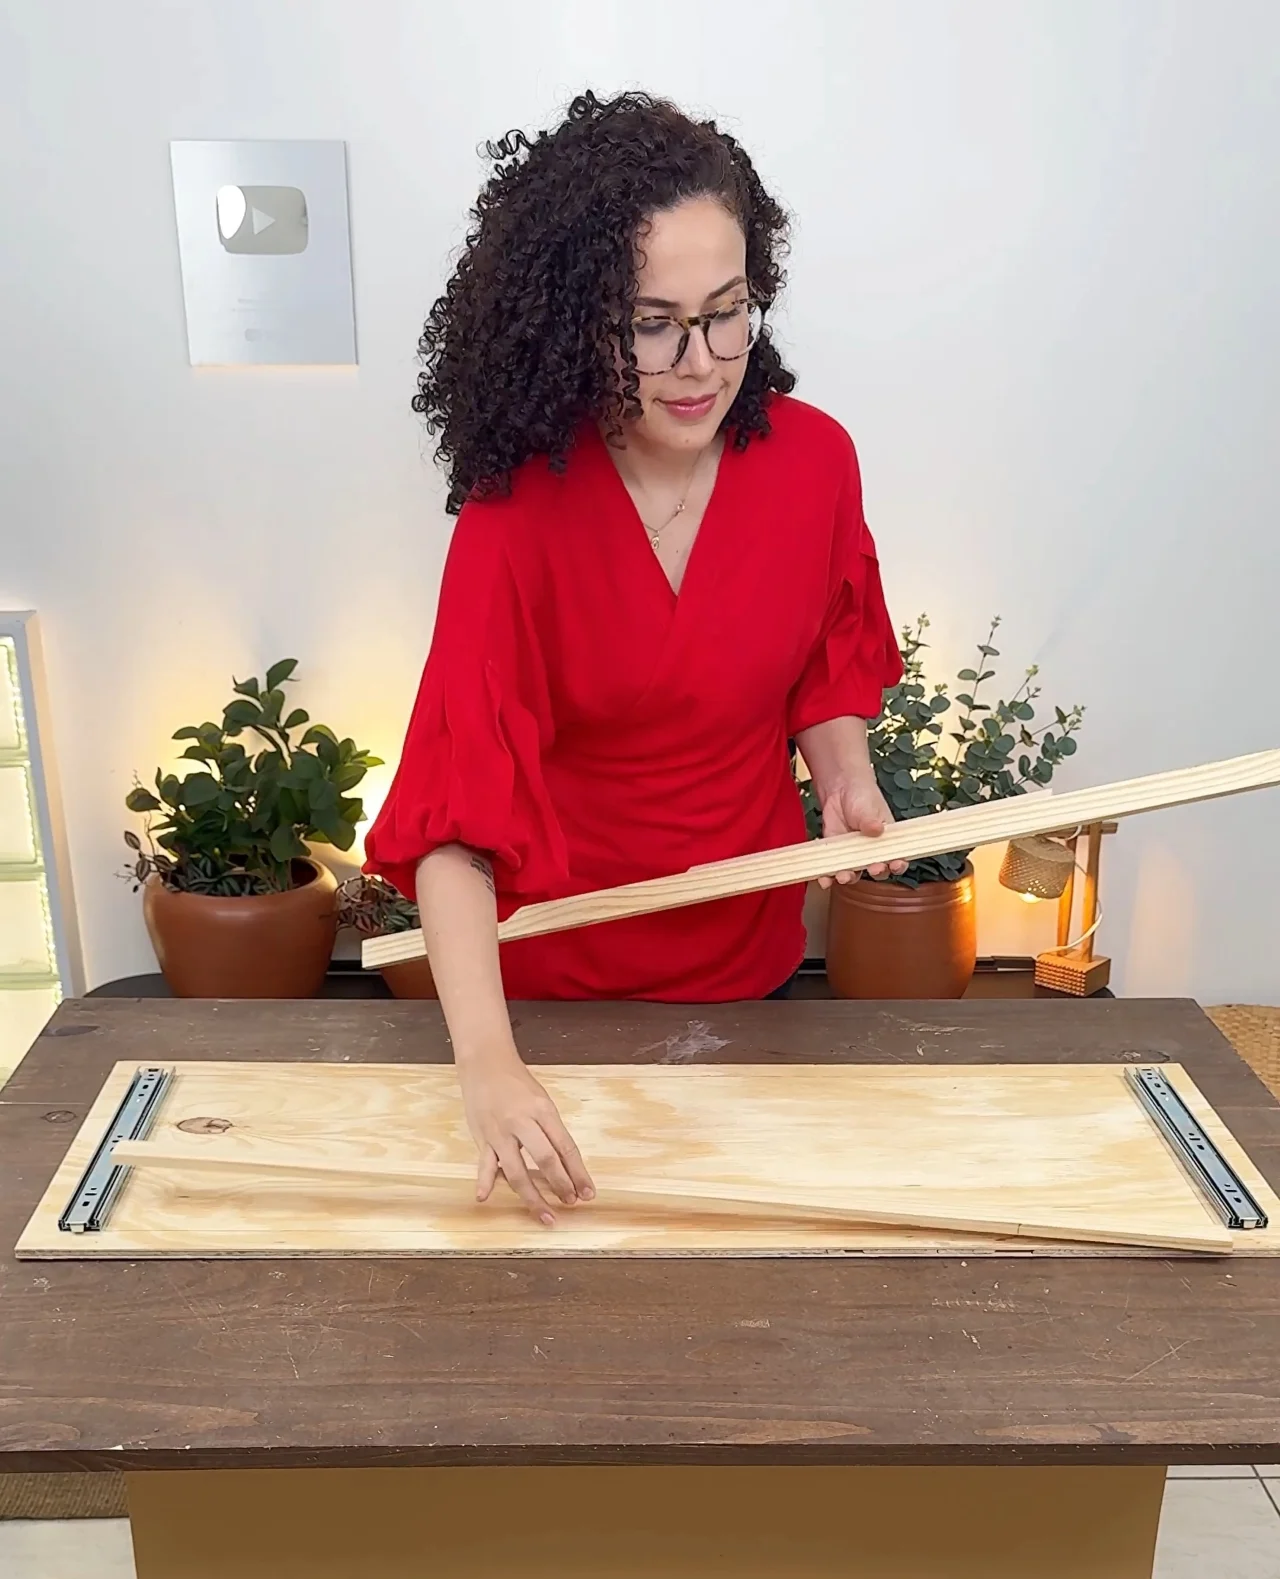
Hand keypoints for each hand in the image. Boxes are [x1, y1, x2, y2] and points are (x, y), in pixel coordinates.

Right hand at [457, 1049, 594, 1225]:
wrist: (485, 1063)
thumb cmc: (518, 1083)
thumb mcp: (542, 1101)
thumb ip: (552, 1131)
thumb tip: (566, 1163)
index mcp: (543, 1111)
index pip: (566, 1147)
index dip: (579, 1173)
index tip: (588, 1193)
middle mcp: (522, 1122)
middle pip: (545, 1160)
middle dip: (561, 1185)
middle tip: (571, 1203)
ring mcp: (500, 1132)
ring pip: (516, 1170)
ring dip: (532, 1197)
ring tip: (545, 1215)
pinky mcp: (482, 1137)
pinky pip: (484, 1163)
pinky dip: (484, 1181)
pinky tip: (484, 1198)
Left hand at [816, 776, 907, 886]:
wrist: (840, 790)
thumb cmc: (862, 798)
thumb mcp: (869, 808)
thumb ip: (872, 821)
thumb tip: (876, 829)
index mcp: (887, 841)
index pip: (897, 857)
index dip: (898, 864)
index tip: (895, 864)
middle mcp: (872, 852)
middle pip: (877, 870)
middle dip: (875, 872)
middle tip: (873, 868)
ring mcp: (853, 854)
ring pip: (854, 873)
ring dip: (849, 877)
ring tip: (844, 876)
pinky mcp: (835, 853)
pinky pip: (832, 869)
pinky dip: (828, 876)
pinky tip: (824, 879)